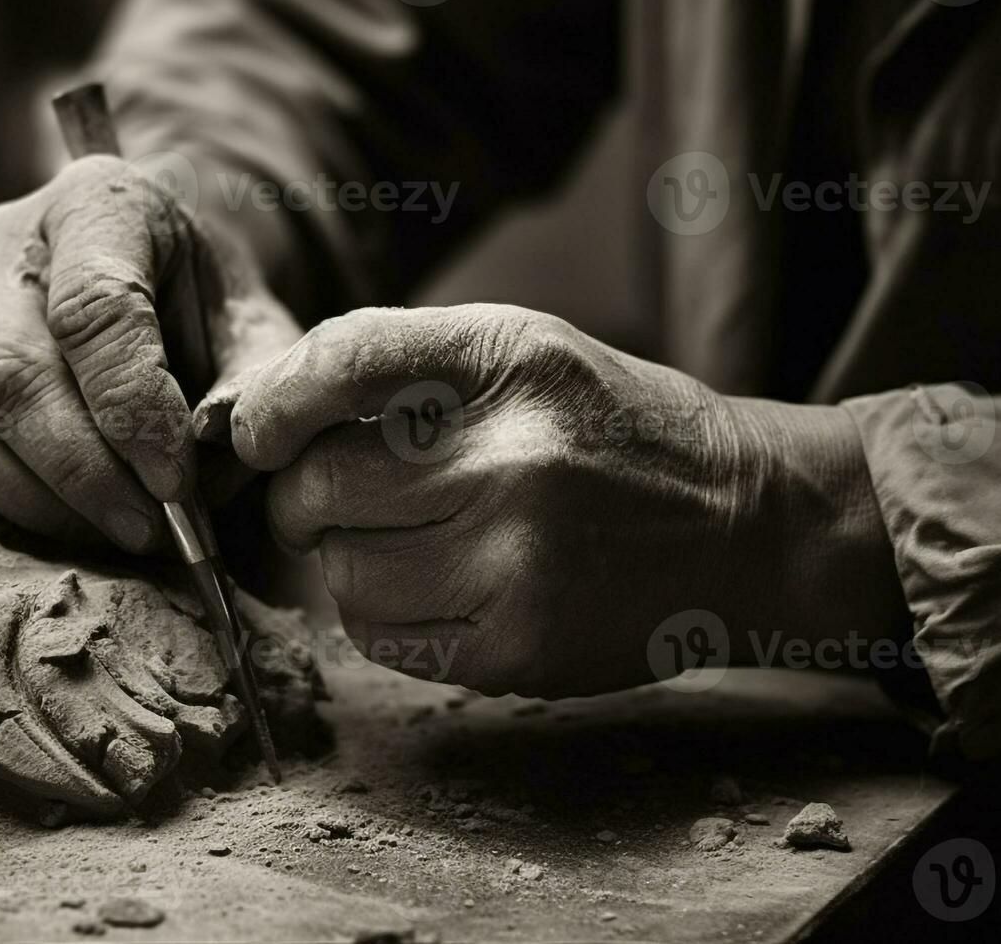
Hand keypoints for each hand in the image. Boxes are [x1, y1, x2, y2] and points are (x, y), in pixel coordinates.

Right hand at [0, 155, 301, 550]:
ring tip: (129, 531)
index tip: (177, 482)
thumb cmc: (214, 301)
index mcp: (96, 202)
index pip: (93, 308)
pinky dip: (20, 501)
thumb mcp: (258, 324)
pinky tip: (86, 520)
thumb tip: (204, 460)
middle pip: (17, 372)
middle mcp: (5, 242)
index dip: (133, 407)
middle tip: (155, 528)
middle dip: (89, 471)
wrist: (166, 277)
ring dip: (53, 498)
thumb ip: (251, 384)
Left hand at [230, 305, 903, 697]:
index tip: (256, 431)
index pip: (344, 360)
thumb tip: (261, 415)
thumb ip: (403, 366)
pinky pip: (382, 637)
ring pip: (341, 572)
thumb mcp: (525, 352)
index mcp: (512, 359)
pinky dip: (382, 614)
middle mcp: (515, 456)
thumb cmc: (612, 429)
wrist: (744, 524)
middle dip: (302, 495)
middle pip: (321, 484)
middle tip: (329, 498)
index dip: (274, 402)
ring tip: (398, 540)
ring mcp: (517, 562)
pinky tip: (433, 586)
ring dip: (343, 559)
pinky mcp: (517, 648)